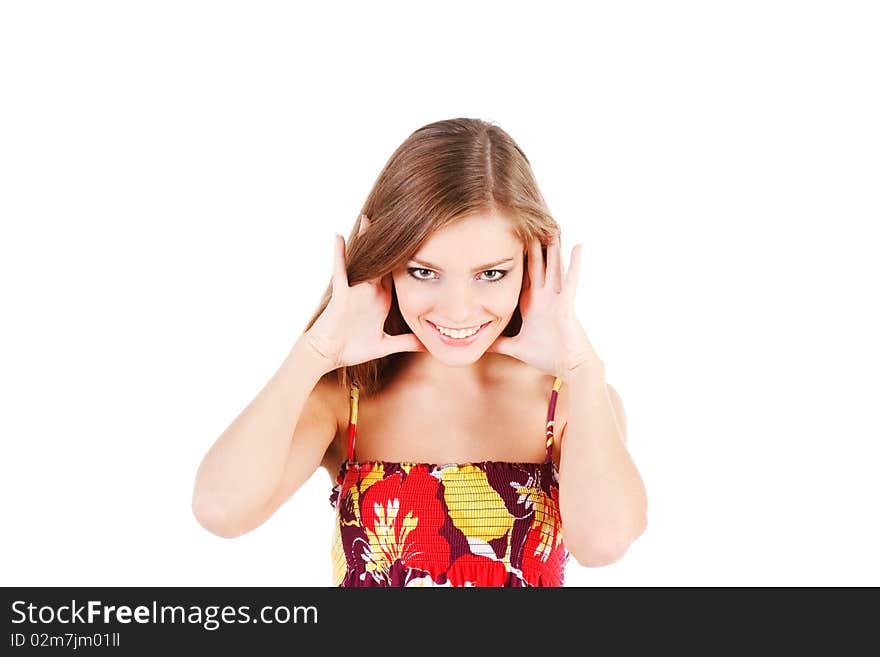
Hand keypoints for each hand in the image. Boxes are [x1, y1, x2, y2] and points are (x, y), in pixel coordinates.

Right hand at [304, 215, 426, 369]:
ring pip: (362, 262)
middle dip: (390, 243)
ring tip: (369, 218)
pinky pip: (340, 272)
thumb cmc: (353, 349)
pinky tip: (340, 237)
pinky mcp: (341, 295)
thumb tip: (427, 345)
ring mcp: (355, 291)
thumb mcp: (385, 345)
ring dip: (364, 241)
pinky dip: (340, 255)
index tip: (423, 242)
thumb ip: (406, 343)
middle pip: (383, 262)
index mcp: (382, 300)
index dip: (409, 260)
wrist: (328, 356)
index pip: (398, 275)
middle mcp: (370, 291)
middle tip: (402, 219)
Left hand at [487, 230, 600, 378]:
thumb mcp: (516, 348)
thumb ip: (499, 344)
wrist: (569, 368)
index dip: (517, 258)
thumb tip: (480, 346)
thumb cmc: (548, 356)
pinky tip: (577, 246)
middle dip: (532, 245)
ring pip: (553, 267)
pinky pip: (570, 281)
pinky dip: (574, 264)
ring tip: (552, 226)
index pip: (522, 276)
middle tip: (527, 221)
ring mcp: (556, 299)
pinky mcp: (566, 305)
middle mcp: (544, 297)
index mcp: (532, 304)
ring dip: (553, 247)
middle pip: (536, 265)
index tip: (508, 240)